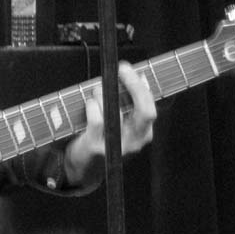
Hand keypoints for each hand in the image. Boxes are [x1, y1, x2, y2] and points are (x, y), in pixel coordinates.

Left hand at [65, 61, 155, 184]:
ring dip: (103, 94)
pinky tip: (90, 103)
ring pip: (116, 111)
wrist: (84, 166)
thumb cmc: (104, 135)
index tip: (128, 67)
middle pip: (145, 110)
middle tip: (121, 69)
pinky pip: (98, 120)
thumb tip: (138, 76)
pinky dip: (92, 106)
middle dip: (134, 85)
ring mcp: (117, 146)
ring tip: (96, 91)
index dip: (140, 84)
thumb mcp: (122, 121)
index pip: (151, 106)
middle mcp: (135, 141)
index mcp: (144, 132)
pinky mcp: (97, 147)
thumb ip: (130, 102)